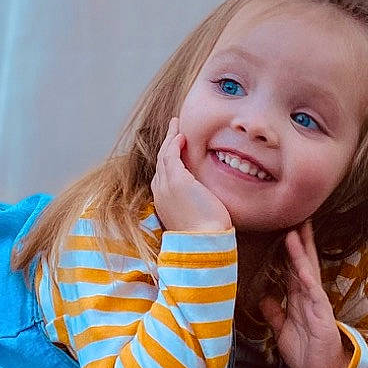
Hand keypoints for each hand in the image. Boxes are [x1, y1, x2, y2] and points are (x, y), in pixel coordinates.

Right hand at [151, 118, 232, 235]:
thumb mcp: (197, 216)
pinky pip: (170, 155)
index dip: (168, 159)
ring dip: (169, 138)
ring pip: (164, 155)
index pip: (163, 174)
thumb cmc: (206, 234)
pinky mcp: (177, 180)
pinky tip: (181, 136)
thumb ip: (197, 203)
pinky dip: (174, 143)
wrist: (204, 242)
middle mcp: (161, 192)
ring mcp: (166, 186)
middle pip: (161, 162)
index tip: (175, 149)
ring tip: (176, 125)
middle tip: (173, 129)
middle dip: (166, 144)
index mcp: (164, 202)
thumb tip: (207, 198)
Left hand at [260, 220, 346, 367]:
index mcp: (299, 299)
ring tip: (295, 232)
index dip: (289, 250)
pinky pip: (314, 292)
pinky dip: (307, 277)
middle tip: (298, 217)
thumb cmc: (304, 353)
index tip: (285, 229)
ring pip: (308, 272)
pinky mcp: (322, 314)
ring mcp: (317, 303)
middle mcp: (309, 297)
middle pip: (304, 263)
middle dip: (300, 241)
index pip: (293, 268)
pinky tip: (301, 265)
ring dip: (302, 253)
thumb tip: (263, 297)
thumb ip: (275, 313)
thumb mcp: (282, 330)